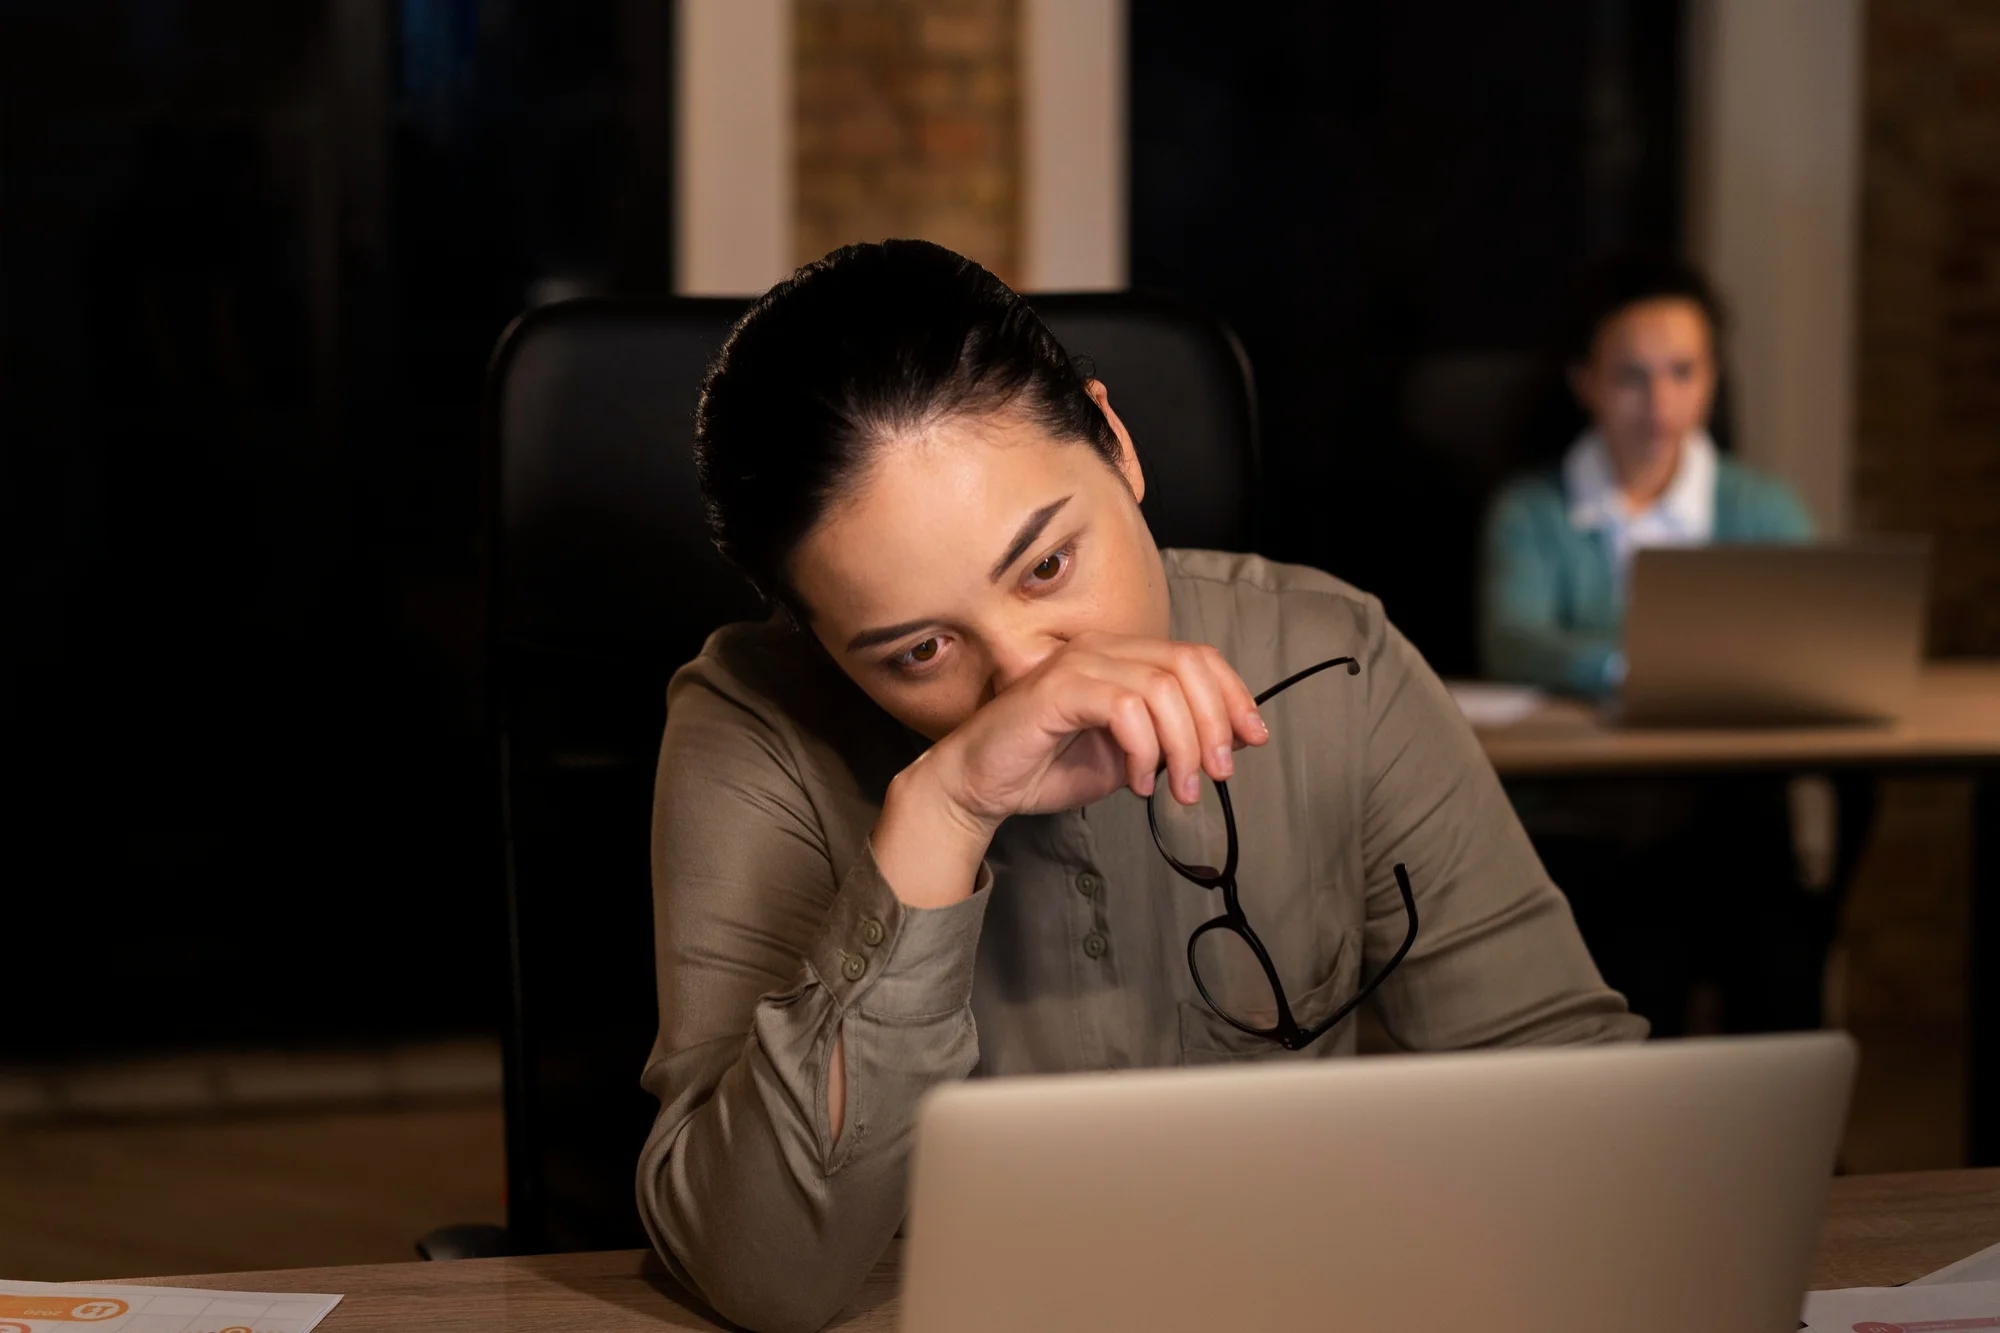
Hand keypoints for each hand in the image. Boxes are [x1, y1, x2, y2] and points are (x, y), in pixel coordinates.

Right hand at [926, 633, 1269, 828]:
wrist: (980, 784)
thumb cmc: (1046, 767)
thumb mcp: (1129, 756)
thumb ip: (1172, 740)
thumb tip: (1232, 739)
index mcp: (1122, 657)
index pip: (1196, 657)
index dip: (1233, 694)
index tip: (1253, 738)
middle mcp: (1103, 648)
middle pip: (1188, 666)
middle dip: (1215, 724)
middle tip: (1216, 774)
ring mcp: (1079, 663)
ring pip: (1162, 688)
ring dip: (1183, 745)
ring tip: (1178, 788)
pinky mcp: (1059, 689)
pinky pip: (1125, 708)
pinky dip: (1143, 750)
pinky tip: (1137, 780)